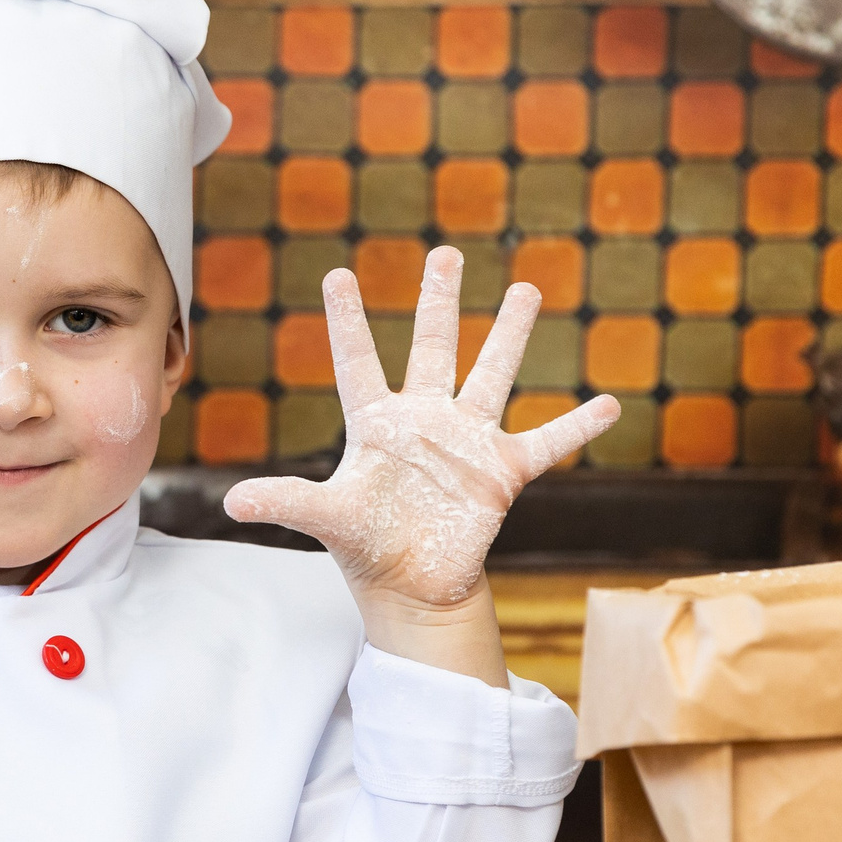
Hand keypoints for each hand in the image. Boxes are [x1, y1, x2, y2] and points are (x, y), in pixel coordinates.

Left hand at [224, 248, 617, 622]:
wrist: (413, 588)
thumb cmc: (366, 547)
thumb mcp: (326, 519)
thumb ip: (286, 502)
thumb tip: (231, 501)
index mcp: (377, 424)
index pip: (359, 361)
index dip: (349, 321)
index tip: (338, 274)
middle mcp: (425, 420)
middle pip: (433, 348)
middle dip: (438, 301)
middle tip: (445, 252)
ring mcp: (467, 441)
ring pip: (491, 374)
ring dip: (509, 335)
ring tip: (527, 289)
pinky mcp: (502, 472)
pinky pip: (547, 442)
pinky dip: (577, 426)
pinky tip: (610, 404)